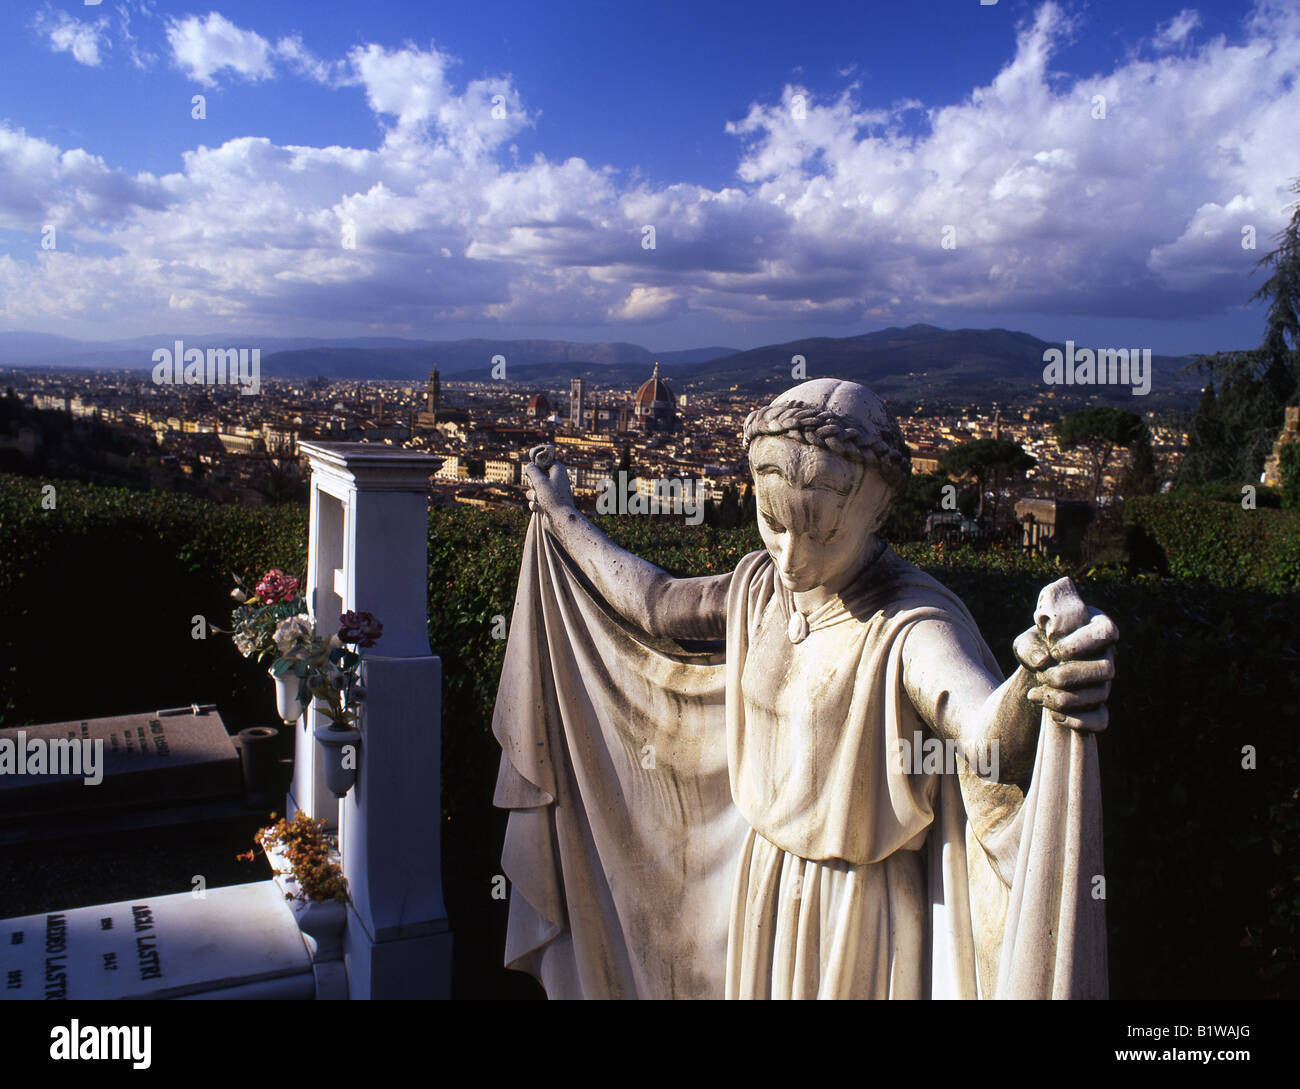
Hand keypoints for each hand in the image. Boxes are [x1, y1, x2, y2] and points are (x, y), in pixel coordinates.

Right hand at [523, 445, 574, 521]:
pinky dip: (535, 504)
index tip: (531, 469)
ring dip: (532, 495)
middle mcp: (556, 480)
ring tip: (538, 500)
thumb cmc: (552, 499)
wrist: (561, 520)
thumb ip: (532, 470)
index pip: (544, 460)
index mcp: (558, 470)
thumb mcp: (539, 481)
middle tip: (535, 487)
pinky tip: (540, 508)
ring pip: (534, 489)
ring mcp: (552, 492)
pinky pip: (535, 500)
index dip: (536, 464)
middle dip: (532, 482)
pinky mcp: (548, 502)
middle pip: (536, 475)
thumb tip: (529, 466)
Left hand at [1013, 608, 1117, 732]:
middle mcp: (1106, 656)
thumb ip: (1030, 647)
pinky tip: (1054, 715)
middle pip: (1106, 668)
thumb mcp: (1026, 643)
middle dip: (1068, 676)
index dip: (1081, 643)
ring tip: (1035, 695)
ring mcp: (1105, 683)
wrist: (1038, 673)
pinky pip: (1100, 720)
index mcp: (1094, 629)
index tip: (1054, 651)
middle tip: (1041, 675)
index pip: (1106, 631)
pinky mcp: (1098, 708)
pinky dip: (1077, 720)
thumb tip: (1043, 661)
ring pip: (1100, 694)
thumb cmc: (1036, 649)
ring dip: (1064, 698)